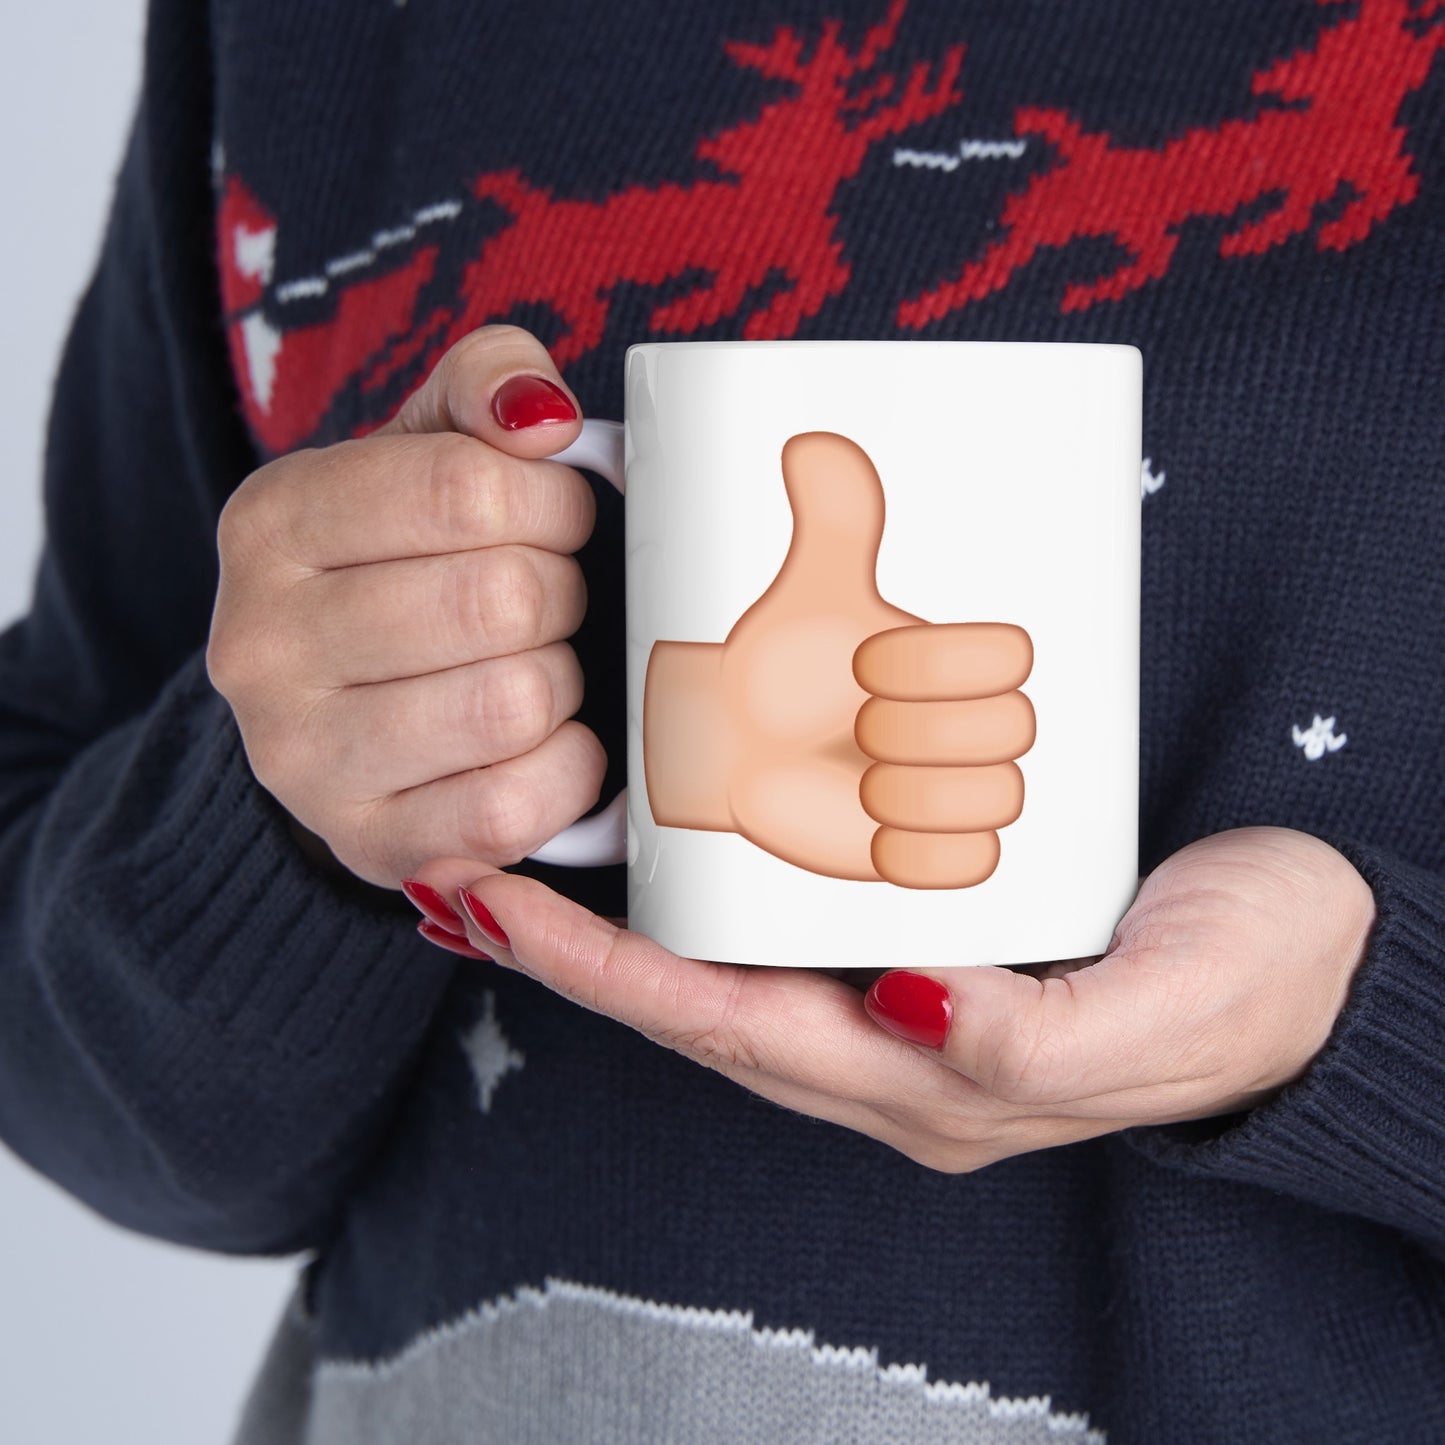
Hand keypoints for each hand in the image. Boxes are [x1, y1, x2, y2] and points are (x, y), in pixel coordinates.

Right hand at [207, 325, 603, 887]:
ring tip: (537, 667)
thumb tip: (543, 416)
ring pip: (514, 703)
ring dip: (561, 681)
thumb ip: (486, 384)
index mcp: (272, 522)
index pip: (466, 488)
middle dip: (561, 593)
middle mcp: (261, 645)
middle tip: (548, 601)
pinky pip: (515, 807)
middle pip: (501, 599)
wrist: (343, 711)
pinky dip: (566, 770)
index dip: (553, 503)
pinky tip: (546, 743)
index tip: (558, 519)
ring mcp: (303, 759)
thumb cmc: (407, 564)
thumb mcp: (428, 447)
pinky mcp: (369, 844)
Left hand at [408, 827, 1374, 1170]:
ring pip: (732, 967)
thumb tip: (907, 1006)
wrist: (1325, 954)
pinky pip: (791, 924)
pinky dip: (711, 890)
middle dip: (574, 953)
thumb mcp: (1161, 1014)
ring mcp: (906, 1001)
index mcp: (932, 1084)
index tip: (496, 907)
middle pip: (699, 1005)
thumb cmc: (1252, 984)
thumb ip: (1034, 1041)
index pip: (729, 1031)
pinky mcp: (934, 940)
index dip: (605, 976)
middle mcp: (895, 1052)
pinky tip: (674, 841)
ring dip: (624, 925)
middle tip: (466, 868)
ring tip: (530, 852)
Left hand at [644, 431, 1034, 886]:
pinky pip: (973, 863)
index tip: (864, 665)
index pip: (1010, 659)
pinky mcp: (932, 854)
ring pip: (998, 798)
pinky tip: (871, 829)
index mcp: (955, 662)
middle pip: (1010, 731)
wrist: (740, 750)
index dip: (938, 665)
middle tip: (850, 725)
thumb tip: (814, 442)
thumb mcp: (807, 595)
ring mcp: (957, 792)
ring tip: (852, 778)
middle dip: (916, 728)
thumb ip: (831, 522)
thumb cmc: (780, 670)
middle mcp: (970, 727)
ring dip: (912, 790)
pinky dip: (923, 853)